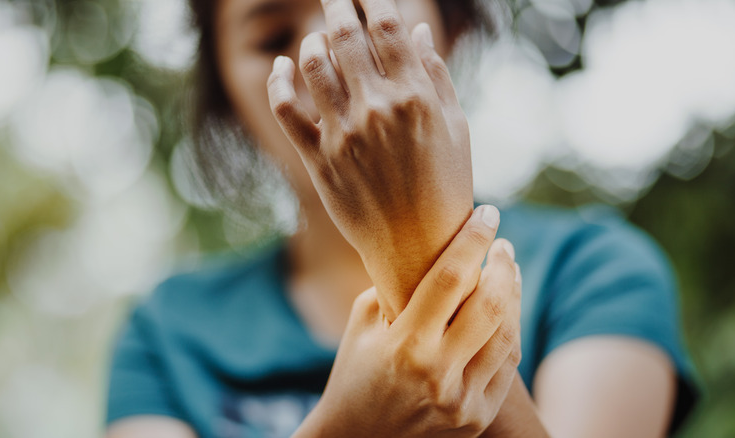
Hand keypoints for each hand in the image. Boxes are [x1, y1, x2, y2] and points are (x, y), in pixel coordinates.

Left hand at [268, 0, 473, 320]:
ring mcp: (341, 133)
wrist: (418, 247)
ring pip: (312, 64)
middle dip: (337, 4)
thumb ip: (435, 76)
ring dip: (313, 38)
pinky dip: (279, 80)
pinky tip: (282, 65)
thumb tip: (414, 30)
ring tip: (321, 34)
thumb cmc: (446, 186)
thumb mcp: (456, 128)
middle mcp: (375, 108)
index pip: (385, 26)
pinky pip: (286, 108)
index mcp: (414, 96)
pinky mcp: (316, 158)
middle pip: (344, 35)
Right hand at [293, 206, 522, 437]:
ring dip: (513, 295)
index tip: (487, 213)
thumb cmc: (354, 372)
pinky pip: (507, 365)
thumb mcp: (363, 323)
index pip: (449, 278)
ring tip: (509, 270)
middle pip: (489, 304)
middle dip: (502, 265)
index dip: (472, 239)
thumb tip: (431, 247)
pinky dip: (509, 331)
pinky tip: (506, 309)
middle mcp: (436, 373)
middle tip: (502, 244)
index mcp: (403, 344)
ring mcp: (461, 400)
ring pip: (506, 334)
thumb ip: (395, 286)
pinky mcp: (477, 417)